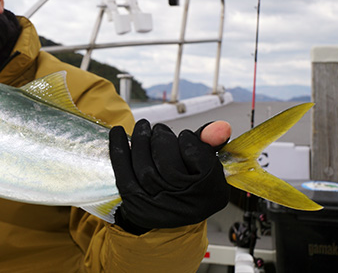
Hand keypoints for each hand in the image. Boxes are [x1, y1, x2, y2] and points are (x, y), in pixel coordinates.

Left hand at [109, 120, 229, 230]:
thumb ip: (209, 143)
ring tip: (143, 129)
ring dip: (141, 140)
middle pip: (169, 165)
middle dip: (161, 138)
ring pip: (144, 167)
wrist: (166, 211)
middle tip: (159, 131)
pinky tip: (117, 132)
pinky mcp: (135, 204)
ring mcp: (158, 208)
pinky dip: (118, 148)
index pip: (199, 159)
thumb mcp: (204, 163)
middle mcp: (185, 206)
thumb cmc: (188, 183)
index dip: (189, 141)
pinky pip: (123, 172)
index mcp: (210, 195)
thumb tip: (220, 126)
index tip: (185, 136)